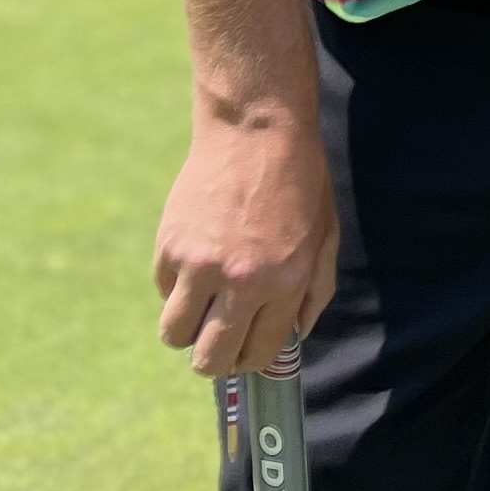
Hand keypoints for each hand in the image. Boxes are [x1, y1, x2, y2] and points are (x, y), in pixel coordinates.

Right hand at [155, 100, 337, 379]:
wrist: (256, 129)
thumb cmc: (299, 182)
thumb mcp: (325, 234)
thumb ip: (315, 290)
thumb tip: (296, 335)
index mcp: (285, 282)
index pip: (259, 353)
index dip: (251, 361)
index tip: (247, 351)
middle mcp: (241, 281)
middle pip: (211, 359)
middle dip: (215, 360)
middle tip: (218, 340)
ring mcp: (200, 264)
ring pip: (175, 334)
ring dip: (187, 329)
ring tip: (203, 305)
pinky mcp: (170, 246)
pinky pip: (164, 292)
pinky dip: (176, 287)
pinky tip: (197, 258)